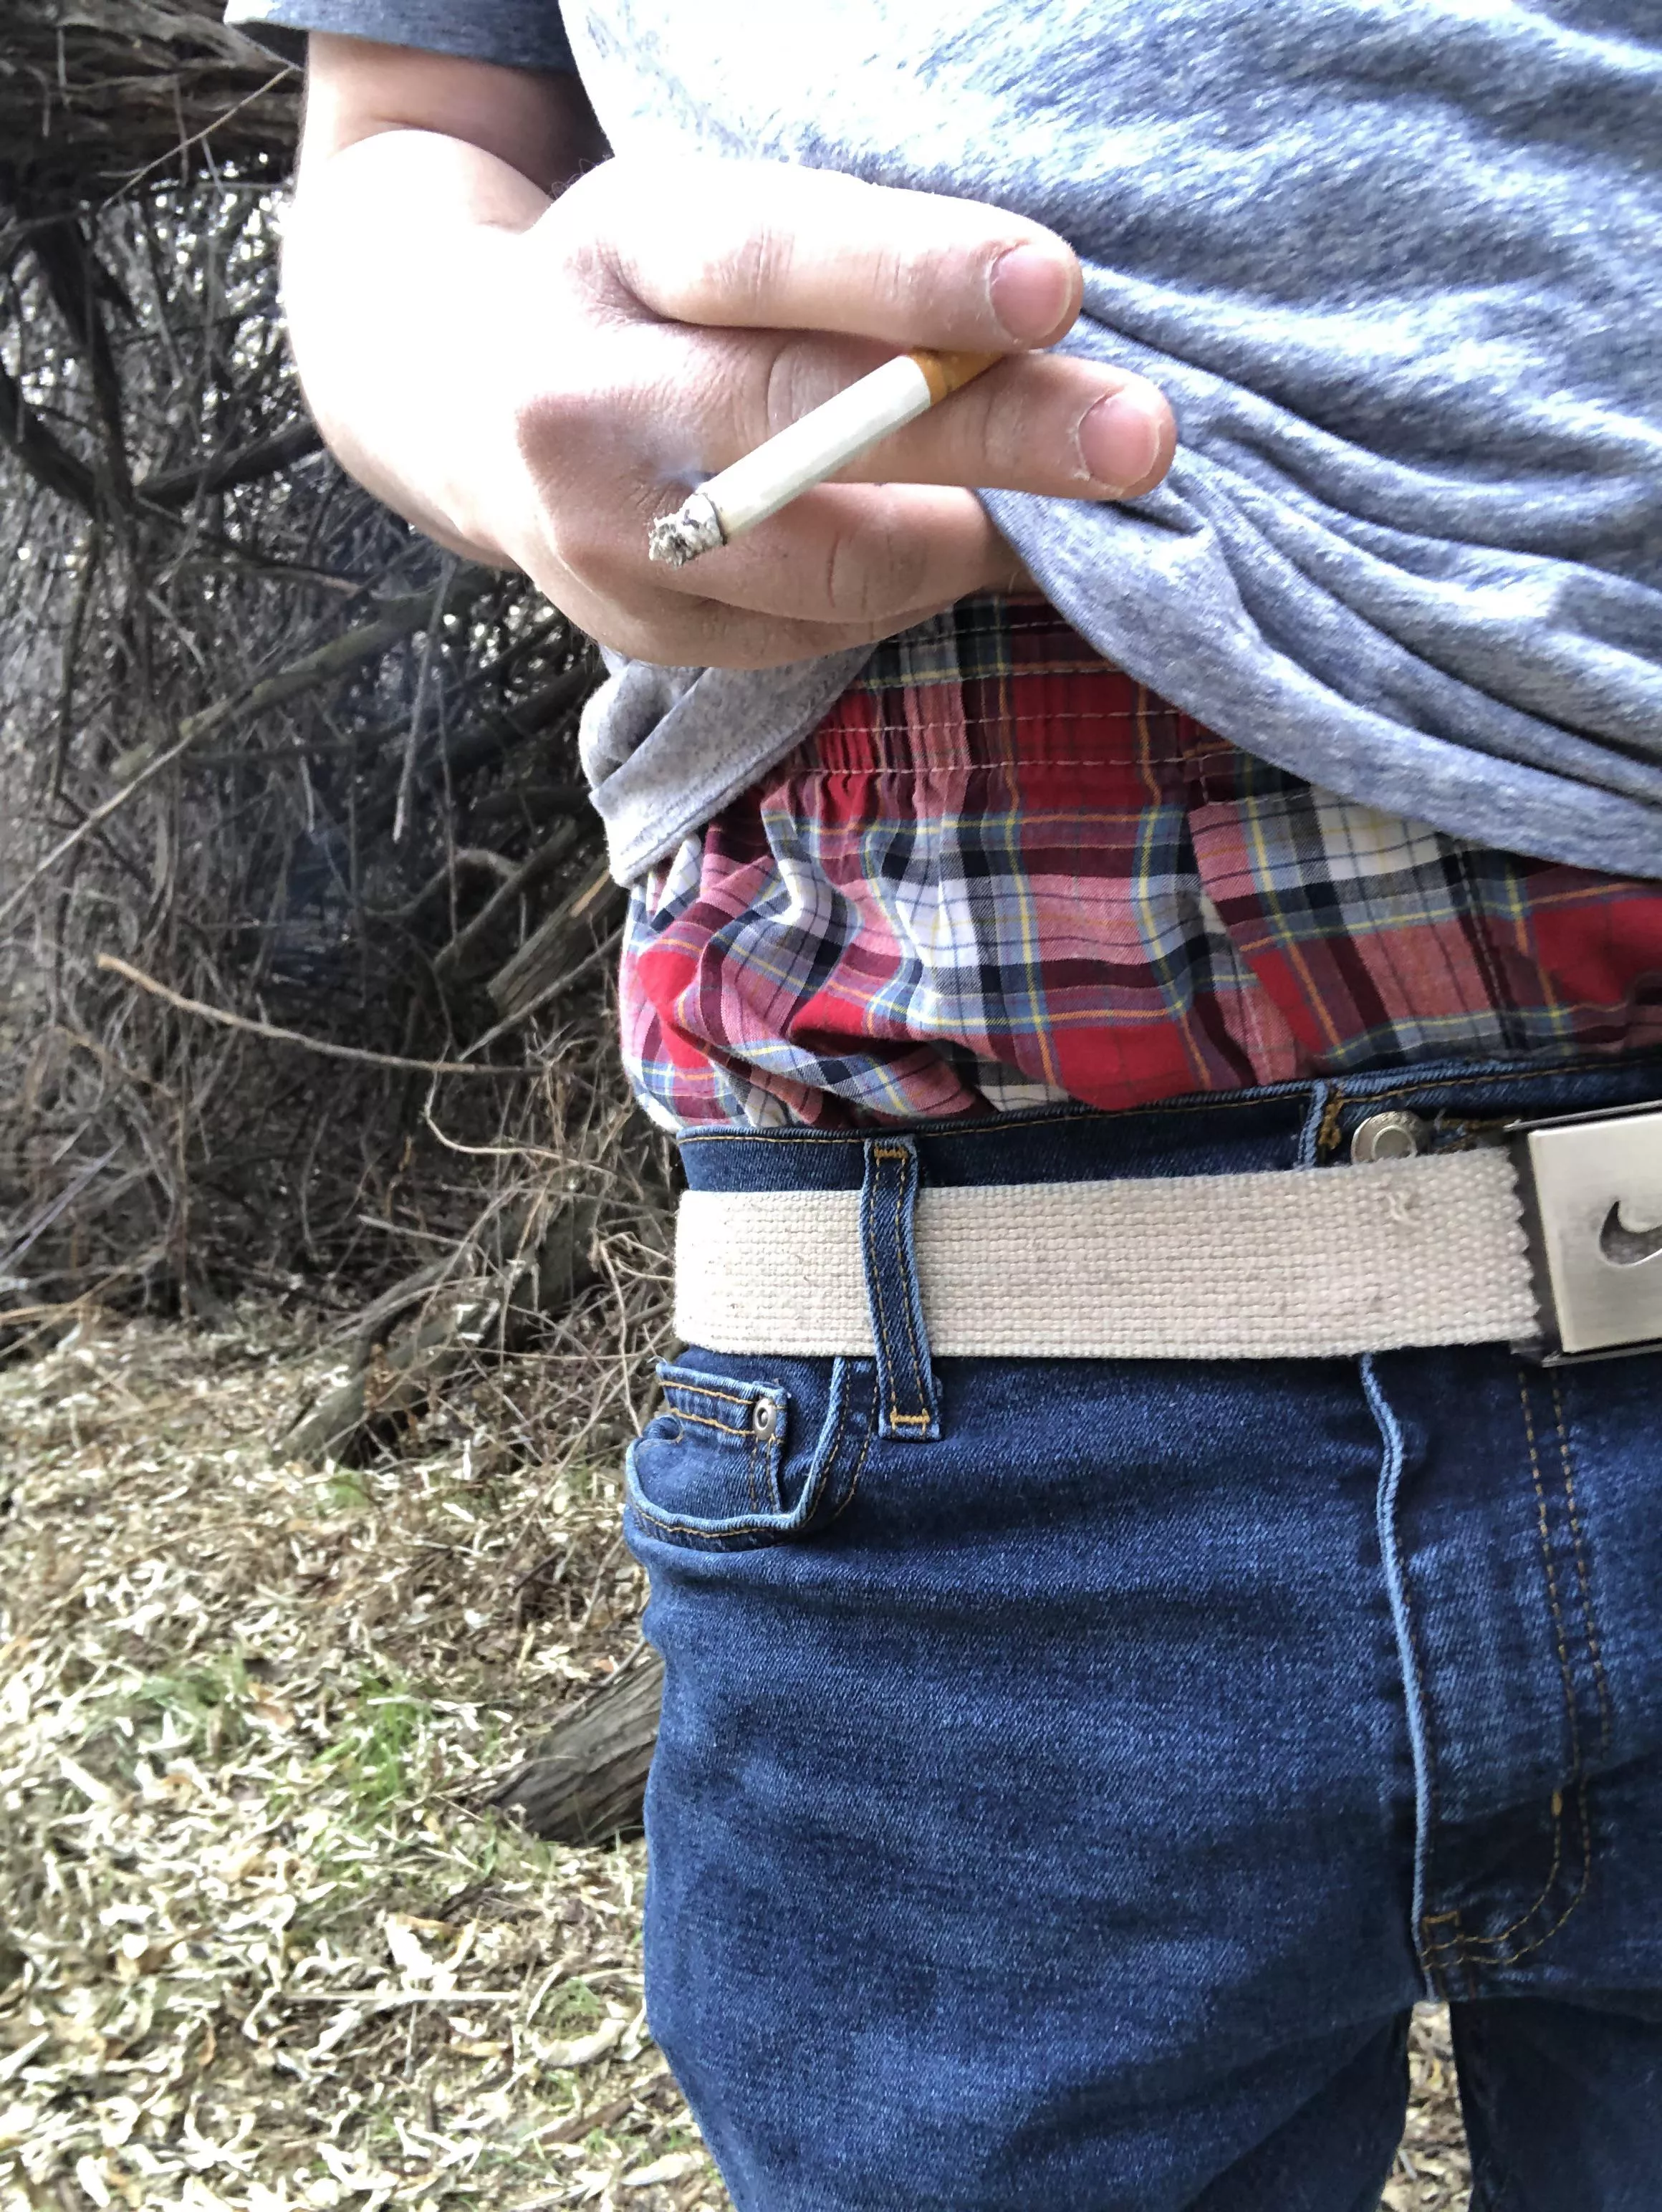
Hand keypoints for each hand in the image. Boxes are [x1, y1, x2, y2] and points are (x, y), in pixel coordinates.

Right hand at [286, 51, 1175, 668]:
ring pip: (825, 562)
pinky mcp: (639, 635)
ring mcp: (602, 542)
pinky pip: (816, 632)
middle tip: (1140, 439)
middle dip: (991, 434)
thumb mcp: (712, 226)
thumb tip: (1040, 326)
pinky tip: (966, 551)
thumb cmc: (647, 296)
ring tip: (1080, 511)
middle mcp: (586, 405)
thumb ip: (847, 266)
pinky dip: (913, 592)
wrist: (465, 404)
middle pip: (806, 426)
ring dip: (973, 540)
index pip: (767, 258)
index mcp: (616, 252)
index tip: (1055, 287)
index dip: (912, 274)